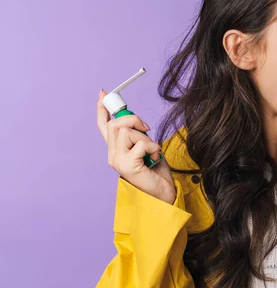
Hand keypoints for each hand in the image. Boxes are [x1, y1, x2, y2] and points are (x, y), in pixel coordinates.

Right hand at [96, 89, 175, 203]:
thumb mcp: (146, 147)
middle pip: (115, 125)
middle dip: (133, 119)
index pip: (103, 126)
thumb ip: (138, 135)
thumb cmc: (156, 172)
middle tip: (146, 128)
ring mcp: (117, 161)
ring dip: (145, 137)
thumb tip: (135, 120)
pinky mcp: (127, 166)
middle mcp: (112, 155)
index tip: (103, 93)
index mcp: (116, 150)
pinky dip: (152, 147)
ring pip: (126, 132)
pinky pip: (140, 144)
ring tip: (152, 150)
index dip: (101, 109)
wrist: (163, 194)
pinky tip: (155, 157)